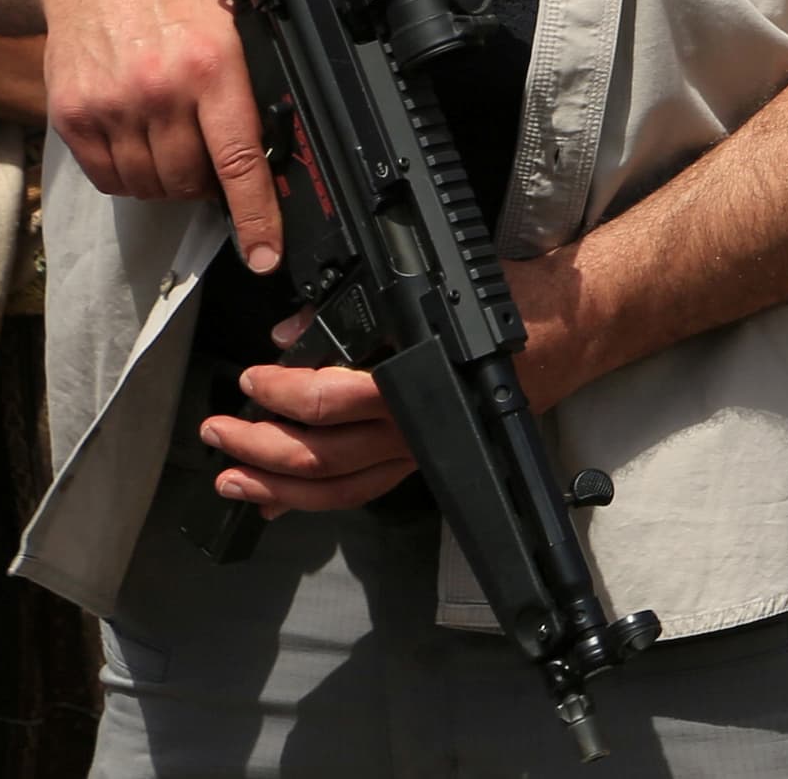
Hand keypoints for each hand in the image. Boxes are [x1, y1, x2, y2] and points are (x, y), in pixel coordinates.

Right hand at [41, 0, 280, 272]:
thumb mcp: (234, 19)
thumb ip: (251, 78)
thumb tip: (284, 143)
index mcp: (212, 66)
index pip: (239, 159)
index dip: (256, 214)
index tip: (265, 254)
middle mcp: (160, 91)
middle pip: (190, 181)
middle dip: (206, 184)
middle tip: (210, 159)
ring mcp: (111, 106)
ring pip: (149, 186)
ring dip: (168, 182)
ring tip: (175, 146)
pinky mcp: (73, 116)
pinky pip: (109, 177)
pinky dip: (129, 176)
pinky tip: (139, 145)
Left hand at [198, 256, 618, 520]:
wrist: (570, 335)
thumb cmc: (514, 307)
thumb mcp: (442, 287)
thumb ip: (365, 309)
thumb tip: (293, 330)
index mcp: (419, 382)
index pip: (332, 401)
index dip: (281, 394)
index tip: (250, 379)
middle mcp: (416, 430)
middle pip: (321, 457)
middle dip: (259, 449)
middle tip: (217, 433)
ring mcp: (417, 453)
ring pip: (334, 488)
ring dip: (274, 488)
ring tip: (230, 479)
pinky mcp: (420, 460)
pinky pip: (358, 492)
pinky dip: (311, 500)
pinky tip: (275, 499)